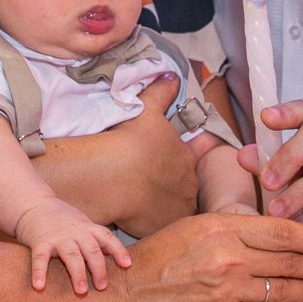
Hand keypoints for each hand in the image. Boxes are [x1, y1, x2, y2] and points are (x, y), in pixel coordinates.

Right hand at [15, 199, 131, 294]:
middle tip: (102, 287)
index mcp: (88, 229)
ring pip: (71, 255)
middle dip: (98, 268)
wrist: (33, 204)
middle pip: (91, 250)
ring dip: (77, 273)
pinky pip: (40, 259)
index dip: (118, 250)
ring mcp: (58, 237)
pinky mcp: (39, 242)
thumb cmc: (62, 220)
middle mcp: (75, 232)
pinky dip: (39, 273)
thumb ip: (97, 241)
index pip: (107, 238)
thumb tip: (119, 260)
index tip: (127, 264)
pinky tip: (39, 286)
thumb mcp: (83, 225)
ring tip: (82, 291)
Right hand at [104, 74, 200, 235]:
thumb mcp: (147, 109)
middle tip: (146, 182)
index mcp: (187, 156)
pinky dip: (151, 221)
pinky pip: (160, 225)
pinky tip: (136, 215)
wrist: (113, 176)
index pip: (188, 159)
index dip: (172, 160)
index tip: (156, 162)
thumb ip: (162, 91)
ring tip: (140, 200)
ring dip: (162, 203)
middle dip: (169, 184)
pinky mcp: (164, 227)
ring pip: (174, 206)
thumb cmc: (130, 140)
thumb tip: (173, 75)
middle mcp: (190, 183)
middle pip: (183, 185)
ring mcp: (179, 208)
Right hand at [118, 212, 302, 301]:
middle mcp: (230, 259)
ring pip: (285, 289)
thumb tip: (276, 233)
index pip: (283, 231)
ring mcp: (228, 292)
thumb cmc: (158, 255)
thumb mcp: (197, 225)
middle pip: (292, 261)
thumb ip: (236, 228)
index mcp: (223, 228)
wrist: (126, 295)